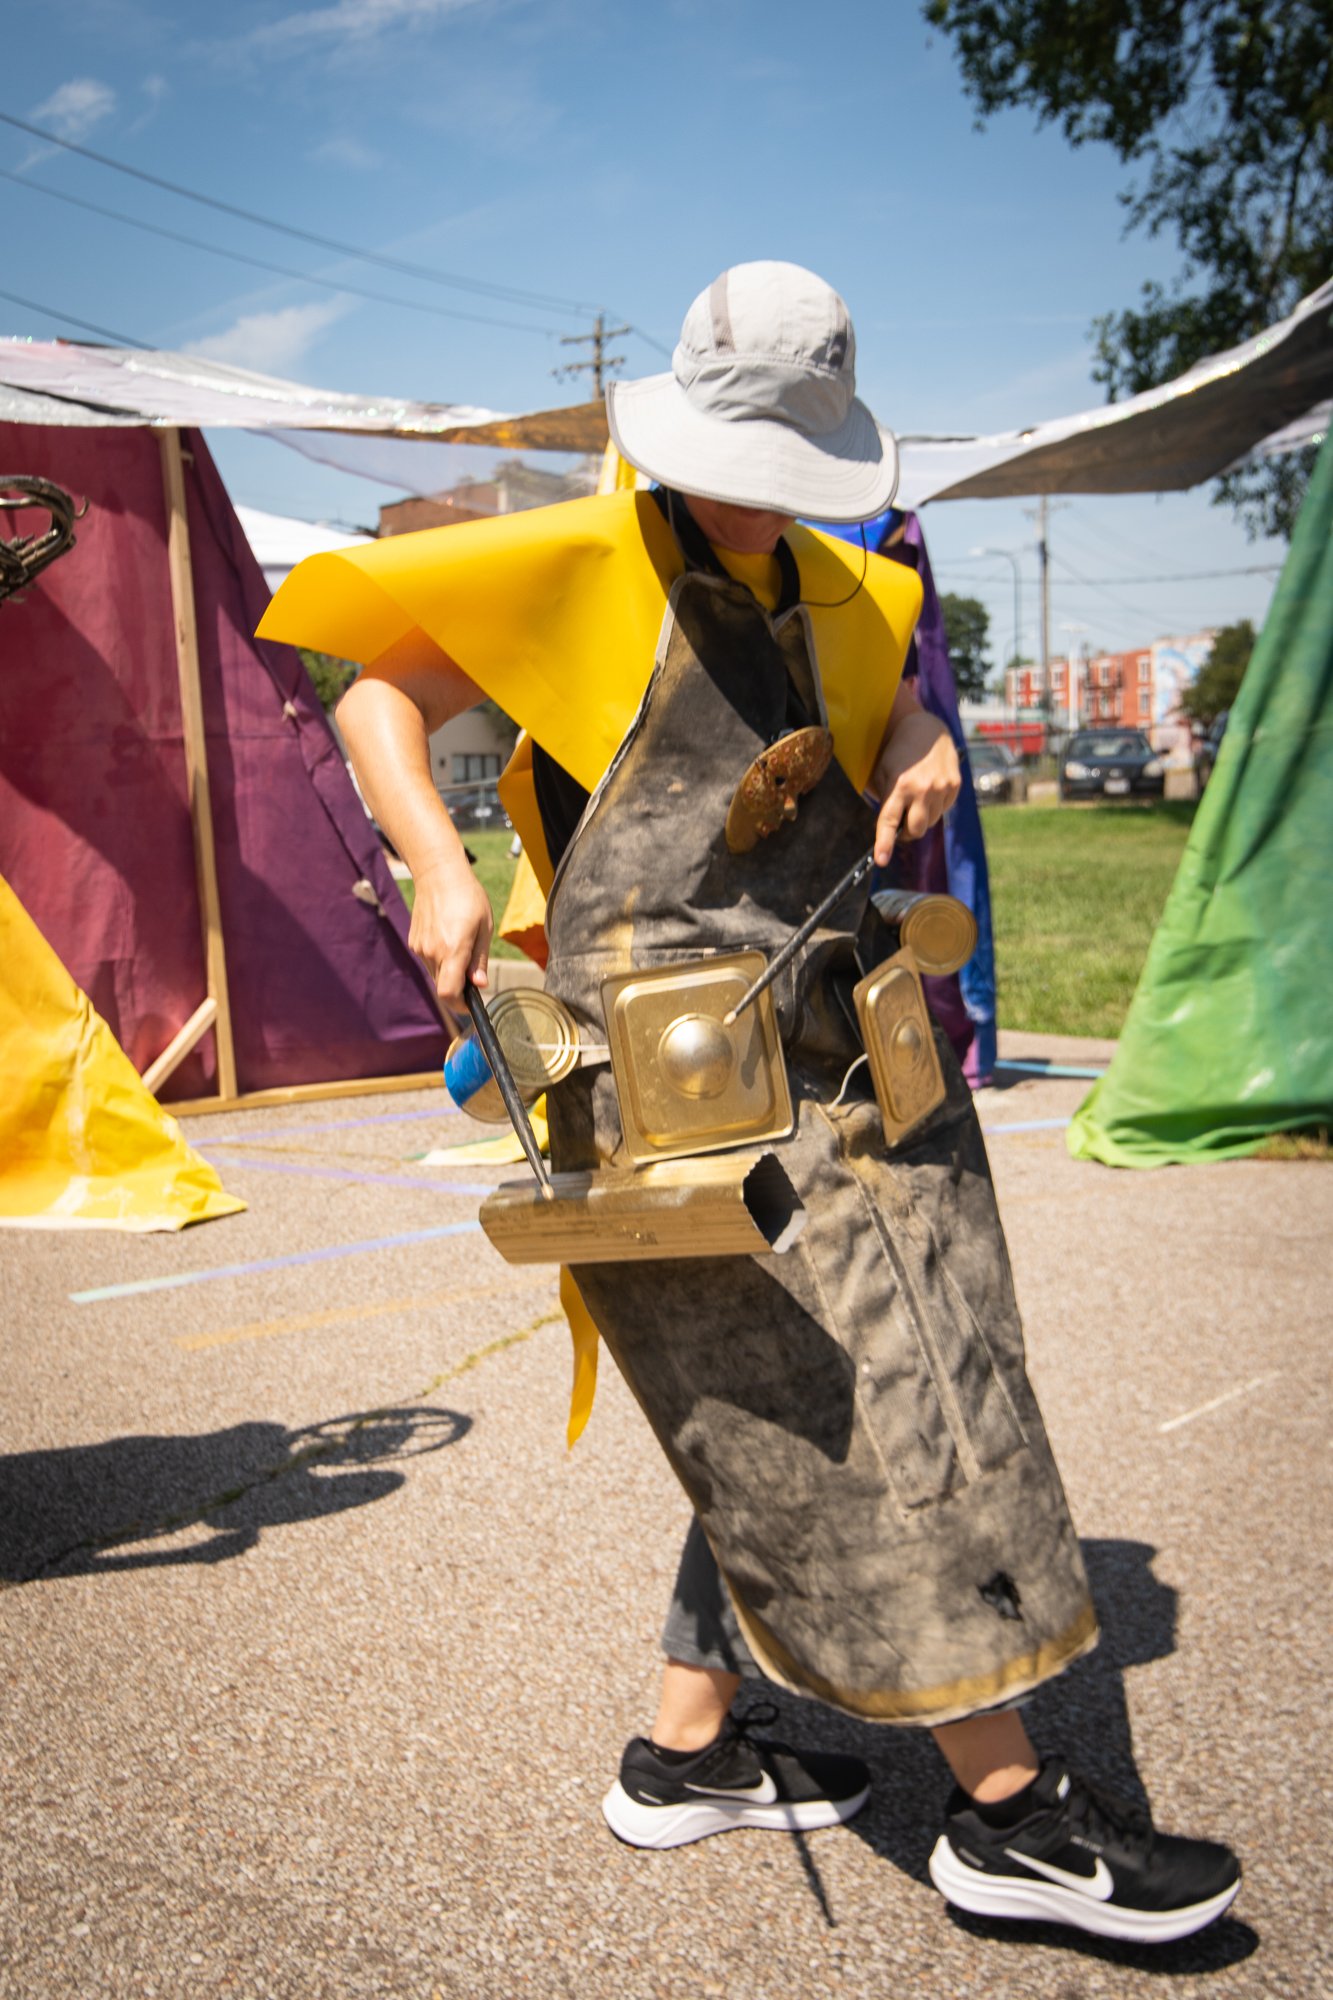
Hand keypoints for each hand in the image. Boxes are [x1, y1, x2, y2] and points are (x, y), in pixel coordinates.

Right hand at [407, 855, 493, 1017]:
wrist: (438, 874)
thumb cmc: (467, 897)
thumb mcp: (484, 928)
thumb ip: (480, 960)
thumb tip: (480, 985)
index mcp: (453, 950)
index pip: (448, 994)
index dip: (459, 1006)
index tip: (470, 1004)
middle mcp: (432, 952)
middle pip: (443, 987)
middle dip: (458, 987)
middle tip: (473, 971)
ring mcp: (420, 948)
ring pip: (436, 974)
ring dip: (449, 971)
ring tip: (461, 944)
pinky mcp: (414, 942)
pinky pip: (429, 961)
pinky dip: (440, 958)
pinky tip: (448, 936)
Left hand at [872, 708, 960, 866]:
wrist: (927, 730)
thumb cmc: (898, 753)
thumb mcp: (884, 772)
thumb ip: (886, 800)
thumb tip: (892, 829)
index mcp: (900, 785)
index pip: (890, 820)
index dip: (884, 843)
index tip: (881, 860)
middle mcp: (923, 788)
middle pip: (916, 830)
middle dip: (906, 833)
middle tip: (900, 826)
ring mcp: (942, 788)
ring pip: (930, 822)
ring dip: (920, 819)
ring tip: (915, 801)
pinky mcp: (955, 786)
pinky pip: (942, 811)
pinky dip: (933, 808)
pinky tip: (928, 792)